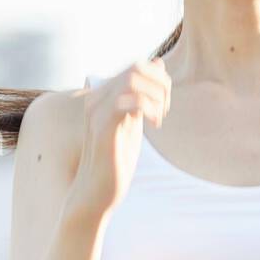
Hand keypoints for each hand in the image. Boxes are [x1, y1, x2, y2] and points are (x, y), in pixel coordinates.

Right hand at [68, 59, 170, 218]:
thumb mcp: (133, 123)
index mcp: (102, 96)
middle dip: (160, 85)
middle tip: (164, 111)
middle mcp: (96, 99)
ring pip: (132, 79)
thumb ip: (142, 96)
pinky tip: (154, 124)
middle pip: (136, 67)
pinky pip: (128, 101)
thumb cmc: (114, 162)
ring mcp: (97, 111)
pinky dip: (149, 108)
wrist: (95, 193)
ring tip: (159, 118)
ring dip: (155, 96)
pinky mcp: (103, 127)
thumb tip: (157, 65)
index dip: (158, 79)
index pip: (136, 66)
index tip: (164, 105)